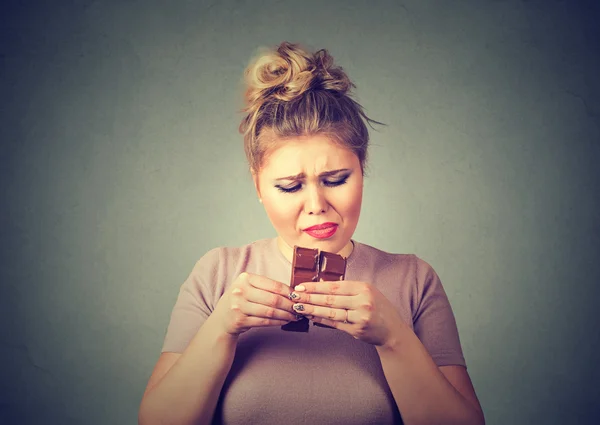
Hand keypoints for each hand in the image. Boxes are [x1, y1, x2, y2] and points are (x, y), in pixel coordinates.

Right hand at [213, 272, 299, 336]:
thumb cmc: (240, 300)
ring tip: (294, 316)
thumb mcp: (248, 287)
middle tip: (299, 308)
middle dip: (290, 305)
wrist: (221, 319)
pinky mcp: (240, 320)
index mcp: (245, 278)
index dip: (289, 292)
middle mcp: (240, 291)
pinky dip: (277, 322)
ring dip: (285, 315)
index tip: (298, 297)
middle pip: (273, 299)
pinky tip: (284, 321)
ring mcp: (239, 306)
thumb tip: (293, 292)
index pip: (274, 285)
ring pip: (270, 311)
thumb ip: (266, 287)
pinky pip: (264, 321)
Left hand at [290, 280, 405, 346]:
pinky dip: (321, 320)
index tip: (301, 286)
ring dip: (312, 310)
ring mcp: (360, 316)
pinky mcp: (357, 330)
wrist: (392, 330)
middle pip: (330, 299)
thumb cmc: (377, 308)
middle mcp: (363, 301)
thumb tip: (319, 286)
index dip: (315, 287)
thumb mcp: (366, 292)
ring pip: (330, 312)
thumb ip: (346, 290)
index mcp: (363, 288)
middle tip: (294, 296)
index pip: (334, 286)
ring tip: (298, 307)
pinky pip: (335, 324)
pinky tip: (310, 317)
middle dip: (309, 298)